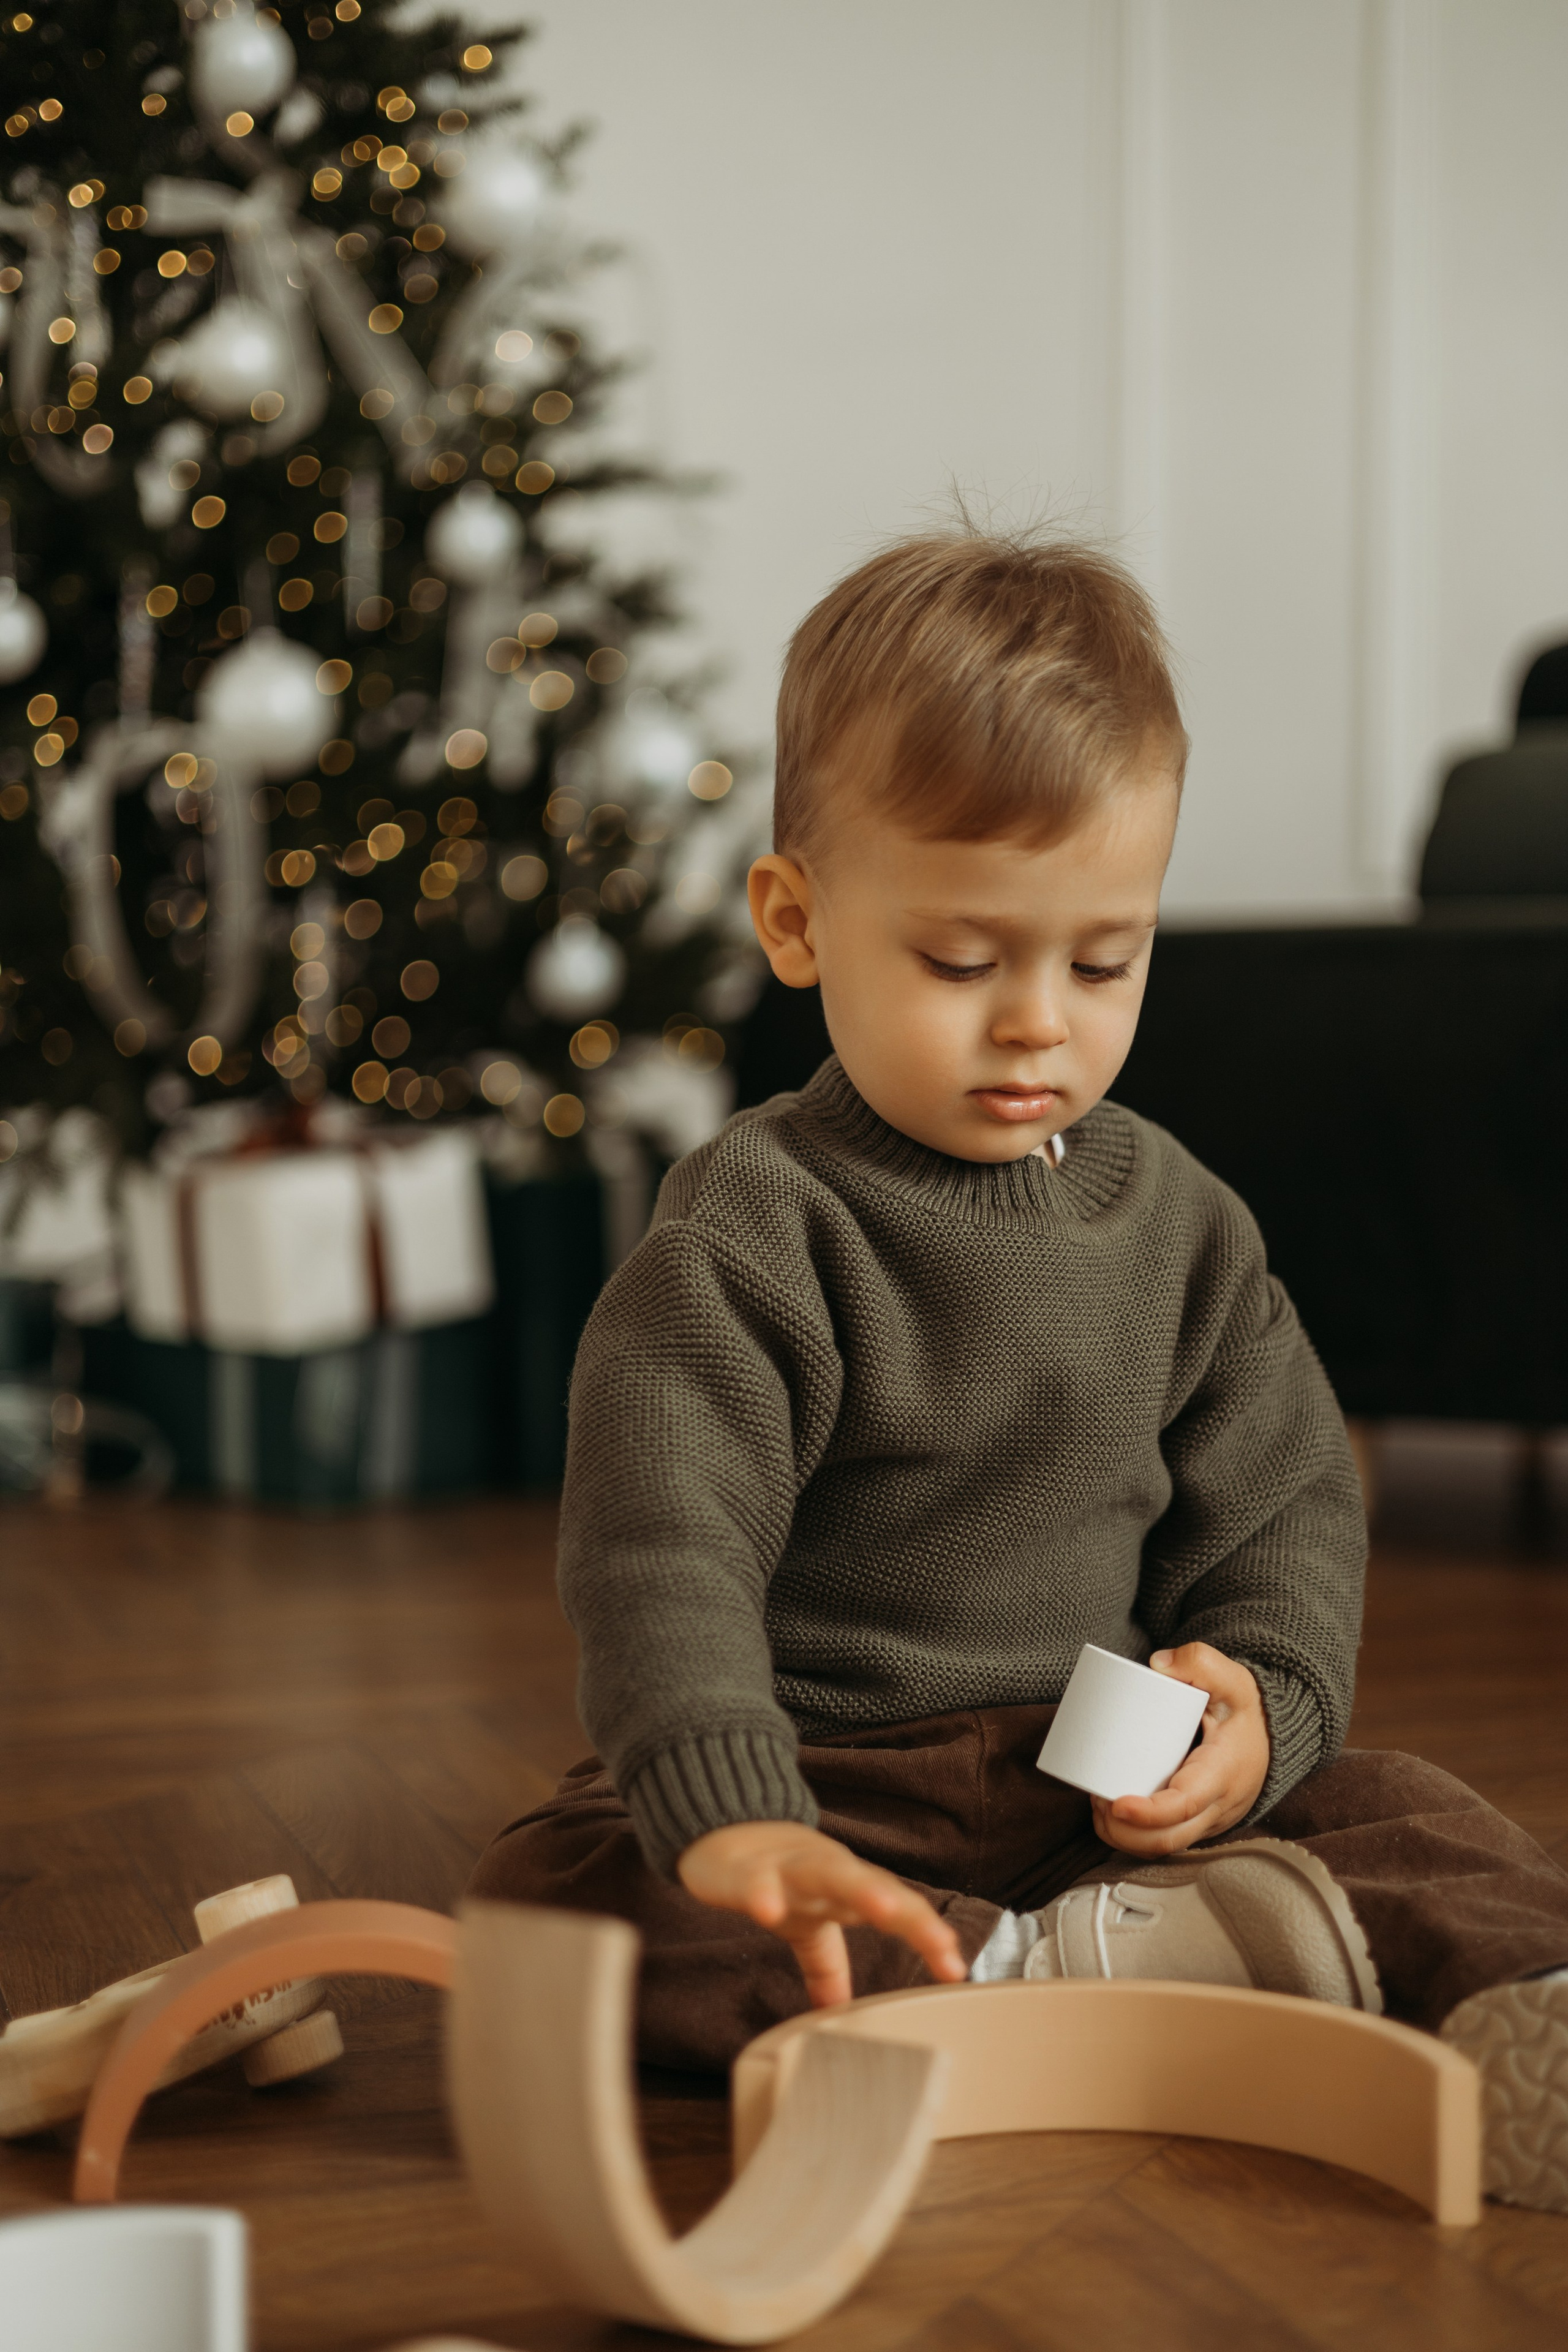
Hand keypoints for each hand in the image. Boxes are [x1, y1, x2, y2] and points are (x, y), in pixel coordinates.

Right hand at [677, 1819, 967, 2006]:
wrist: (721, 1828)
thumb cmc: (774, 1875)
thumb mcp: (805, 1925)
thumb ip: (826, 1966)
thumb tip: (839, 2014)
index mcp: (847, 1887)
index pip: (897, 1908)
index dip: (927, 1933)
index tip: (956, 1969)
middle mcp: (827, 1872)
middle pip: (877, 1887)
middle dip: (912, 1913)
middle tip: (942, 1943)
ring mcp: (787, 1867)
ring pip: (829, 1872)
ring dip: (860, 1888)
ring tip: (887, 1910)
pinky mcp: (745, 1869)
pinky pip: (755, 1880)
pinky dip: (763, 1892)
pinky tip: (769, 1910)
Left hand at [1091, 1642, 1268, 1857]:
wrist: (1271, 1737)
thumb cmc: (1247, 1710)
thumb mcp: (1234, 1679)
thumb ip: (1201, 1661)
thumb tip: (1157, 1666)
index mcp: (1223, 1774)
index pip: (1184, 1806)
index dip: (1148, 1814)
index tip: (1115, 1804)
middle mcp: (1217, 1808)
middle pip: (1168, 1839)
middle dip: (1124, 1831)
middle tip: (1095, 1800)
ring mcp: (1208, 1821)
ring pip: (1164, 1848)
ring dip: (1124, 1838)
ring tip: (1097, 1806)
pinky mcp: (1198, 1824)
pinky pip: (1167, 1843)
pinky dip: (1135, 1840)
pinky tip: (1111, 1819)